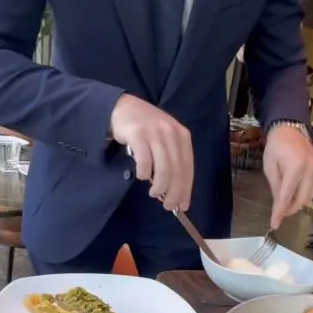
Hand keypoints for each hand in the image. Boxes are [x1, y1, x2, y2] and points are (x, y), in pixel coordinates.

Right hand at [110, 94, 193, 210]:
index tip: (183, 205)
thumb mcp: (165, 140)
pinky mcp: (138, 134)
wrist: (124, 107)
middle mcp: (171, 133)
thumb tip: (176, 191)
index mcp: (182, 136)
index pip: (188, 167)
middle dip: (174, 192)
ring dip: (160, 185)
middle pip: (177, 169)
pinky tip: (143, 177)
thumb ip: (172, 160)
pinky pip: (144, 159)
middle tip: (168, 206)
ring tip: (154, 194)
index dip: (186, 189)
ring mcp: (155, 133)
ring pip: (163, 167)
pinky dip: (145, 172)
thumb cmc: (147, 129)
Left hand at [263, 126, 312, 229]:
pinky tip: (296, 193)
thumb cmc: (276, 147)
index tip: (275, 224)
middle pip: (302, 199)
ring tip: (287, 204)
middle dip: (290, 209)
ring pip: (310, 195)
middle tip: (280, 213)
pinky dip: (305, 193)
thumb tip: (279, 207)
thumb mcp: (270, 168)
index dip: (280, 212)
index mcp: (295, 167)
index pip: (287, 196)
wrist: (289, 128)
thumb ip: (276, 188)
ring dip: (298, 203)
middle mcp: (311, 168)